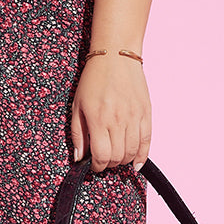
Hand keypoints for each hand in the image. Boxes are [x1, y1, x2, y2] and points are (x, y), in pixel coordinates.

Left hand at [70, 55, 150, 172]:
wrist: (116, 57)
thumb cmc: (94, 79)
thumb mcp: (77, 105)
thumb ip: (78, 134)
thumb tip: (79, 157)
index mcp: (98, 119)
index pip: (102, 155)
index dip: (98, 166)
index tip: (95, 165)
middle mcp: (118, 120)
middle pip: (118, 157)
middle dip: (110, 164)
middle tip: (104, 160)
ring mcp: (134, 117)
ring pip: (132, 152)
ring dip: (124, 161)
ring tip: (117, 158)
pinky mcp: (146, 113)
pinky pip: (147, 141)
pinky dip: (142, 156)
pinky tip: (136, 163)